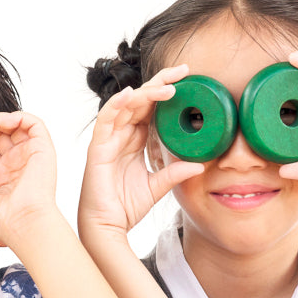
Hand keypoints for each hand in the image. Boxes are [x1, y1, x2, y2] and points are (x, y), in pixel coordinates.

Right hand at [79, 65, 204, 239]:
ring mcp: (108, 139)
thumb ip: (174, 173)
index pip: (151, 108)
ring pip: (126, 105)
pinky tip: (131, 94)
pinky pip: (106, 120)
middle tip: (182, 70)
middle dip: (160, 82)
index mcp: (134, 140)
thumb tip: (200, 165)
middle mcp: (121, 135)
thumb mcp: (157, 187)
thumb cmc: (125, 206)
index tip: (188, 79)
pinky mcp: (98, 148)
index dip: (166, 91)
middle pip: (140, 99)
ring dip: (146, 92)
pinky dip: (117, 105)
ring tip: (167, 86)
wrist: (108, 226)